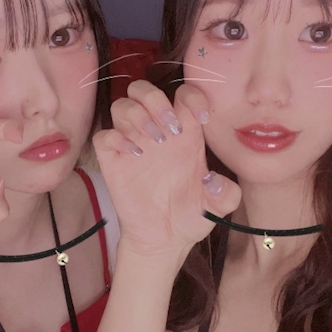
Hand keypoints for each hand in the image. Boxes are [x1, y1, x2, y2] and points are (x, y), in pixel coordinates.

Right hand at [94, 80, 239, 270]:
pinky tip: (134, 156)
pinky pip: (104, 136)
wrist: (164, 241)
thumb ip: (227, 193)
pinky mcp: (113, 162)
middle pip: (144, 90)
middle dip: (156, 99)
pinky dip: (115, 138)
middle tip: (170, 126)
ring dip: (137, 115)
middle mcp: (157, 132)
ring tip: (154, 141)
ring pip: (122, 105)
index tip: (202, 118)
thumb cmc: (190, 217)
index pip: (183, 94)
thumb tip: (215, 181)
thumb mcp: (217, 207)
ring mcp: (133, 145)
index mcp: (185, 134)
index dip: (192, 96)